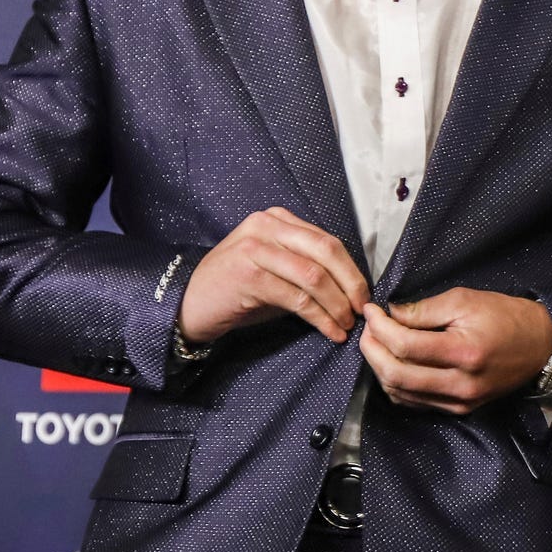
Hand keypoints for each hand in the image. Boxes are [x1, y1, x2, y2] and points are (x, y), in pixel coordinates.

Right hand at [178, 207, 368, 345]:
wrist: (188, 304)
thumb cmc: (235, 289)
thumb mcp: (273, 268)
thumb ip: (305, 267)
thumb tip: (349, 289)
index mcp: (276, 219)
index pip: (326, 240)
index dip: (351, 269)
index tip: (363, 294)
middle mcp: (266, 226)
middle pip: (326, 251)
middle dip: (351, 284)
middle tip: (361, 310)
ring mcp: (256, 248)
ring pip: (314, 276)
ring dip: (337, 305)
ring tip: (346, 325)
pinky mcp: (249, 275)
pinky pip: (297, 298)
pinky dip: (320, 318)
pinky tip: (329, 332)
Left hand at [360, 289, 551, 414]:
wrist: (540, 345)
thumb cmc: (506, 317)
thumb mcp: (465, 300)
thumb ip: (424, 310)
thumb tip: (390, 315)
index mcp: (464, 353)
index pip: (405, 346)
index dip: (380, 327)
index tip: (372, 311)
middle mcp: (461, 384)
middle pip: (396, 375)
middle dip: (372, 350)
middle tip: (368, 329)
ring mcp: (460, 402)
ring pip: (401, 393)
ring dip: (380, 368)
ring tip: (377, 343)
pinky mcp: (460, 409)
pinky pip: (415, 402)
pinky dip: (396, 385)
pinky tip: (393, 364)